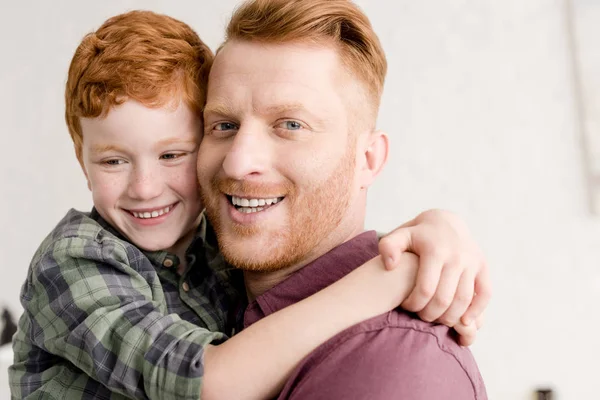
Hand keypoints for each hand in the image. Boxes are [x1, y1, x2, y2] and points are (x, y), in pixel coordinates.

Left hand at [378, 209, 490, 341]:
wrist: (445, 222)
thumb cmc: (417, 235)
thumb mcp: (400, 235)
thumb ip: (388, 247)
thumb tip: (390, 265)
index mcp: (435, 250)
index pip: (425, 290)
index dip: (414, 304)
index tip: (405, 306)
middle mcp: (457, 256)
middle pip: (444, 299)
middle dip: (430, 314)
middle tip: (420, 317)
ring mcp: (472, 262)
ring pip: (463, 300)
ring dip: (450, 317)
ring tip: (437, 320)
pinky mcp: (483, 267)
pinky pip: (484, 294)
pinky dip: (476, 311)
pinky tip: (463, 321)